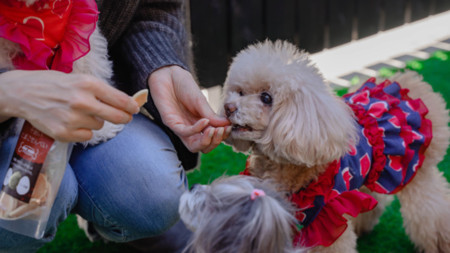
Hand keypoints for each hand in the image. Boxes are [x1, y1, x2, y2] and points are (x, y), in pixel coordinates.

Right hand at [0, 70, 138, 141]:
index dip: (131, 106)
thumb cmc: (55, 83)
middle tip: (126, 118)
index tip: (136, 109)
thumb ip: (102, 90)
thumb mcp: (79, 79)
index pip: (120, 99)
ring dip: (95, 121)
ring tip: (79, 112)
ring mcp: (72, 118)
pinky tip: (71, 121)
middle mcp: (81, 101)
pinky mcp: (63, 133)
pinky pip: (86, 136)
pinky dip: (83, 131)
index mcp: (88, 84)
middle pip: (116, 117)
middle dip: (124, 118)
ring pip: (100, 126)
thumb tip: (126, 102)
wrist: (23, 92)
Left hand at [148, 66, 230, 152]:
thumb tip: (228, 124)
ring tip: (215, 130)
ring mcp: (180, 127)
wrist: (167, 75)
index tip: (229, 127)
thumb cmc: (183, 86)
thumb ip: (211, 115)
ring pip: (193, 146)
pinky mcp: (170, 123)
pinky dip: (196, 129)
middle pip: (203, 147)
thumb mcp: (201, 101)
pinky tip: (204, 120)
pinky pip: (184, 132)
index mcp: (200, 124)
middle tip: (222, 130)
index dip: (222, 137)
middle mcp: (190, 129)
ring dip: (206, 141)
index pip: (212, 139)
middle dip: (215, 142)